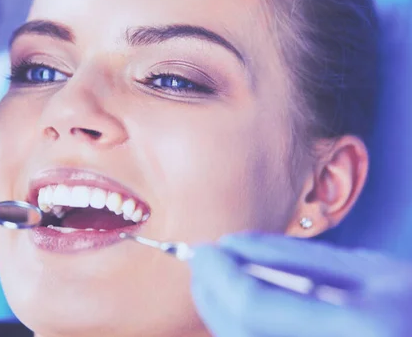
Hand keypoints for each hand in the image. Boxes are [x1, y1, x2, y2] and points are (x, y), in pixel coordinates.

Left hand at [189, 234, 411, 336]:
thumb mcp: (371, 271)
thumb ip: (296, 259)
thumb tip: (232, 245)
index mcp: (362, 328)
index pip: (253, 305)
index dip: (218, 275)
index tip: (204, 250)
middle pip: (239, 334)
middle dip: (210, 295)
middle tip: (203, 265)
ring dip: (220, 313)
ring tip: (218, 282)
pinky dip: (242, 330)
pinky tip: (245, 309)